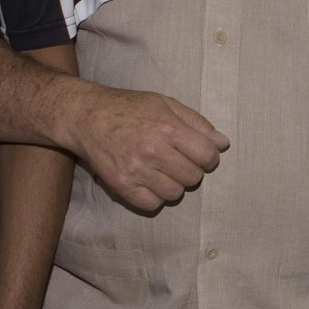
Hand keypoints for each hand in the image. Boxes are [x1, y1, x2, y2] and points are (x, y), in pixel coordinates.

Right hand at [64, 83, 228, 210]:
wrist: (86, 115)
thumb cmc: (128, 107)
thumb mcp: (164, 103)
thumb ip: (196, 123)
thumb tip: (223, 143)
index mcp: (167, 127)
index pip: (207, 155)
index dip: (209, 156)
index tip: (200, 153)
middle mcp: (152, 150)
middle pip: (193, 177)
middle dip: (191, 170)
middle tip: (177, 160)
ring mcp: (136, 170)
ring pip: (175, 193)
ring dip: (172, 183)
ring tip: (160, 169)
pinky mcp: (121, 185)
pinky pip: (152, 204)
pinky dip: (154, 196)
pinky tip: (147, 180)